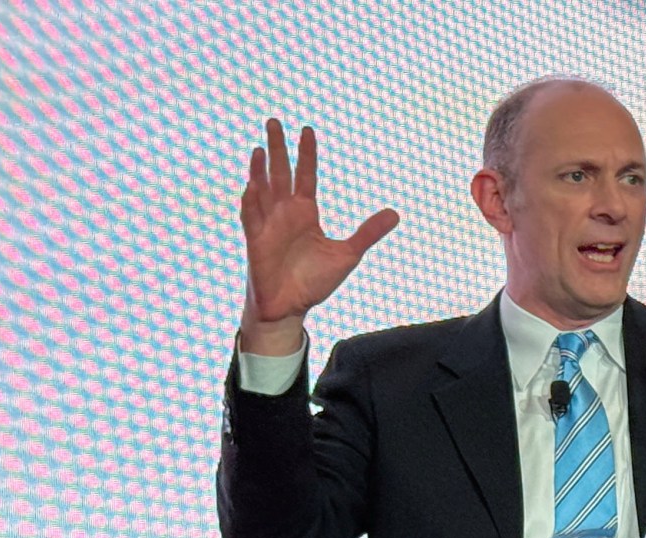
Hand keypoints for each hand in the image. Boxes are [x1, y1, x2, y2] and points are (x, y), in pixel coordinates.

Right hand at [238, 119, 398, 354]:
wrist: (292, 307)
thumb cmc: (314, 281)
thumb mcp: (347, 254)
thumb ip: (368, 233)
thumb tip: (395, 213)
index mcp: (305, 213)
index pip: (305, 176)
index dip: (306, 154)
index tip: (307, 130)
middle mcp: (284, 214)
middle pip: (280, 174)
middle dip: (278, 148)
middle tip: (274, 121)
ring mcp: (268, 226)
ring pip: (261, 191)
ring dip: (259, 170)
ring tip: (260, 148)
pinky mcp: (256, 243)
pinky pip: (251, 219)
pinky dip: (251, 203)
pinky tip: (251, 186)